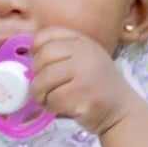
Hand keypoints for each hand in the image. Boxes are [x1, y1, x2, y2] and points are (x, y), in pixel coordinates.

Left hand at [29, 26, 143, 135]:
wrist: (121, 112)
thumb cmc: (96, 89)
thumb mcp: (85, 61)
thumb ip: (62, 54)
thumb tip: (25, 57)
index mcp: (83, 41)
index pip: (47, 34)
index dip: (36, 49)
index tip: (40, 64)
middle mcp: (85, 52)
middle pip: (42, 57)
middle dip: (36, 76)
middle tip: (44, 87)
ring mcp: (85, 72)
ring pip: (43, 79)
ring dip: (40, 94)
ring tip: (49, 99)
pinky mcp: (83, 93)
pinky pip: (52, 98)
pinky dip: (50, 106)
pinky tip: (60, 107)